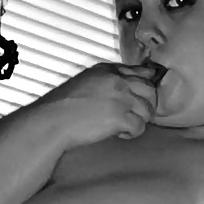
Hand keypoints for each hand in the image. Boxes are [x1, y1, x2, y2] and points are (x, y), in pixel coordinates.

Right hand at [42, 61, 159, 147]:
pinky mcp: (120, 117)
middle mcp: (117, 80)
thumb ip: (108, 80)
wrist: (53, 120)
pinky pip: (140, 126)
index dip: (145, 87)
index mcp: (108, 70)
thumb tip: (129, 85)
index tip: (142, 97)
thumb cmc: (64, 106)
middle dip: (146, 105)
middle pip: (150, 90)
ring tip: (122, 126)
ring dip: (138, 120)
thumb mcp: (86, 82)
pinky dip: (131, 133)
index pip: (141, 72)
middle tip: (134, 116)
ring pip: (148, 110)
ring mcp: (120, 98)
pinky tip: (118, 133)